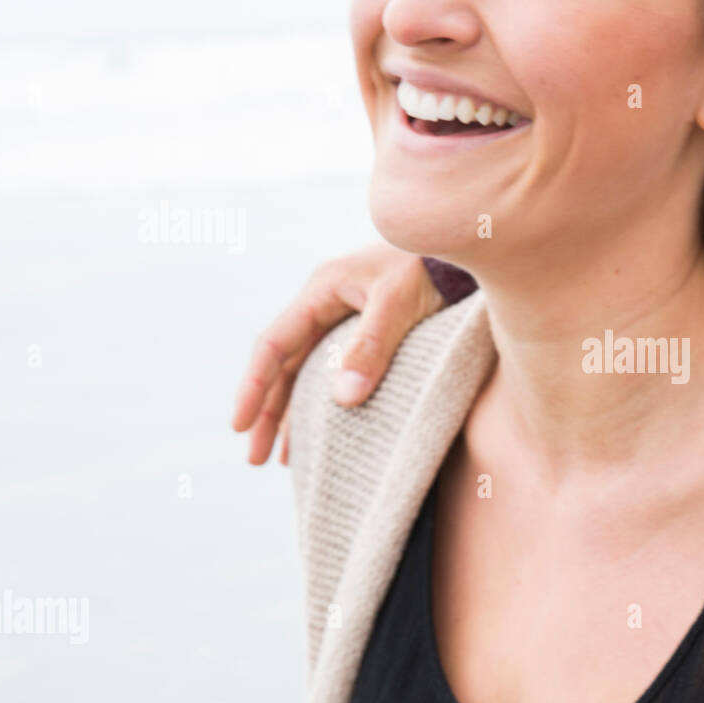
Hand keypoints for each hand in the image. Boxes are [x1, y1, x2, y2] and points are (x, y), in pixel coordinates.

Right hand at [230, 244, 444, 464]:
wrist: (463, 243)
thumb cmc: (431, 268)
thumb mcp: (399, 304)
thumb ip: (372, 347)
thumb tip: (342, 399)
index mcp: (322, 291)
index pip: (274, 345)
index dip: (254, 387)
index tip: (240, 425)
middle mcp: (326, 304)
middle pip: (285, 367)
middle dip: (268, 413)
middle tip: (255, 459)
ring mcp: (345, 318)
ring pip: (306, 374)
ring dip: (293, 414)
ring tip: (280, 459)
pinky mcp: (368, 332)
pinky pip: (333, 372)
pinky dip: (323, 403)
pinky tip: (320, 434)